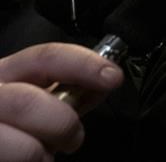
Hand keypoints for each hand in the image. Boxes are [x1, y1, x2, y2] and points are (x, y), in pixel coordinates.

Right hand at [0, 43, 122, 160]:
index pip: (46, 57)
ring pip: (24, 146)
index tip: (111, 77)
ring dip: (43, 156)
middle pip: (29, 103)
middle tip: (73, 139)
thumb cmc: (10, 124)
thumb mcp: (33, 98)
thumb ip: (67, 91)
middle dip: (63, 124)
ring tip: (43, 158)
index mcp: (6, 73)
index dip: (84, 65)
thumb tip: (102, 84)